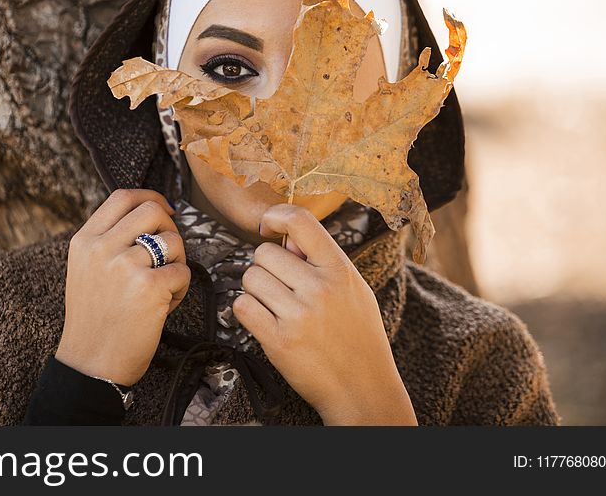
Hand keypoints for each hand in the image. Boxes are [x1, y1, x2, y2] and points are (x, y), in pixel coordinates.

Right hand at [55, 189, 189, 386]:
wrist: (90, 363)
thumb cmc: (94, 319)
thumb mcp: (86, 269)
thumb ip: (109, 241)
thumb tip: (150, 213)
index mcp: (84, 241)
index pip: (122, 197)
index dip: (150, 196)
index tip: (165, 209)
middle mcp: (101, 248)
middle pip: (152, 211)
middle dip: (170, 228)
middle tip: (169, 252)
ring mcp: (125, 266)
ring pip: (173, 241)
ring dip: (177, 262)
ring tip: (163, 286)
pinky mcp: (149, 287)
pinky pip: (183, 272)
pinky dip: (180, 289)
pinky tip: (163, 306)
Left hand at [233, 203, 416, 424]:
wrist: (363, 389)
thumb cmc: (358, 336)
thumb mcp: (353, 290)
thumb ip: (322, 261)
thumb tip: (288, 237)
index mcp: (339, 270)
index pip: (301, 221)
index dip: (277, 216)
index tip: (268, 226)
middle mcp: (320, 289)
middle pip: (264, 254)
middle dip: (266, 268)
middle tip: (280, 288)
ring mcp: (299, 315)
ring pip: (250, 279)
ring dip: (256, 291)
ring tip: (276, 307)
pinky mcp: (279, 341)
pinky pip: (242, 307)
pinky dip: (247, 312)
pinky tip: (264, 320)